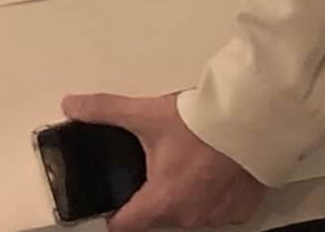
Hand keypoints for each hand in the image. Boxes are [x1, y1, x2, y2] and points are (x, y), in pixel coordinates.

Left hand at [61, 91, 265, 230]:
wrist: (254, 123)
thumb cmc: (200, 125)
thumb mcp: (145, 114)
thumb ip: (103, 110)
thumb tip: (70, 105)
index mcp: (163, 201)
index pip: (126, 225)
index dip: (112, 214)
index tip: (107, 202)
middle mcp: (191, 217)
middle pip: (156, 216)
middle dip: (146, 197)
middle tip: (142, 168)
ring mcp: (219, 216)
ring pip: (186, 214)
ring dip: (178, 196)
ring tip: (175, 164)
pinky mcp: (242, 210)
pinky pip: (215, 209)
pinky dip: (207, 195)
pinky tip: (205, 171)